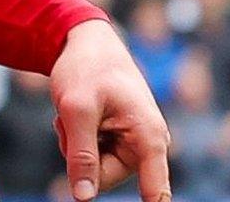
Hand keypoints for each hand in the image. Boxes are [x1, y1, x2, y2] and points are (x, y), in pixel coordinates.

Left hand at [50, 20, 169, 201]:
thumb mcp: (76, 109)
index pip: (156, 190)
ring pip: (93, 168)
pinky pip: (89, 156)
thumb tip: (83, 198)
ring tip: (78, 113)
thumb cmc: (85, 69)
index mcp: (148, 137)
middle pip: (104, 179)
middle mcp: (146, 145)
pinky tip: (79, 114)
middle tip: (73, 119)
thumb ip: (80, 154)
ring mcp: (132, 144)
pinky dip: (75, 138)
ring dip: (74, 144)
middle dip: (79, 155)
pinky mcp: (118, 142)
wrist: (85, 43)